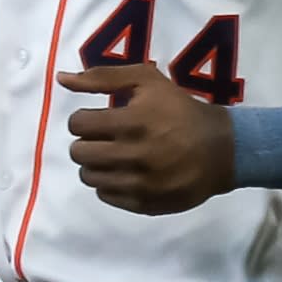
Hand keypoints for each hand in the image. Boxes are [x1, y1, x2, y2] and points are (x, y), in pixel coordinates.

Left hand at [60, 62, 235, 215]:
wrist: (221, 148)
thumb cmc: (180, 109)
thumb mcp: (146, 80)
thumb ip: (102, 77)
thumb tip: (61, 79)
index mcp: (132, 122)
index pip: (78, 125)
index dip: (84, 120)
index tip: (98, 120)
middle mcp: (133, 155)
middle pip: (79, 152)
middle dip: (87, 142)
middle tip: (103, 138)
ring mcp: (139, 183)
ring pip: (89, 177)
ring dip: (95, 164)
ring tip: (113, 155)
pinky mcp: (144, 204)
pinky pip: (106, 196)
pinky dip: (109, 184)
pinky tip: (125, 172)